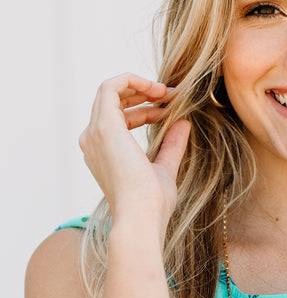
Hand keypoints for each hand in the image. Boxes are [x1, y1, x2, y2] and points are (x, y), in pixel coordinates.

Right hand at [78, 73, 190, 233]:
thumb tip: (184, 123)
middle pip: (112, 102)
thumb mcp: (164, 169)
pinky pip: (111, 87)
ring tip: (166, 91)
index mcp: (102, 153)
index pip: (119, 119)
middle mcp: (92, 140)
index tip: (169, 110)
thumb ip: (171, 146)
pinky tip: (157, 89)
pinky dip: (133, 80)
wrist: (141, 216)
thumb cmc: (151, 204)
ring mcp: (95, 132)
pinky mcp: (104, 126)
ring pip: (110, 91)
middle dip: (142, 93)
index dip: (145, 110)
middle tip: (170, 95)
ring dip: (140, 86)